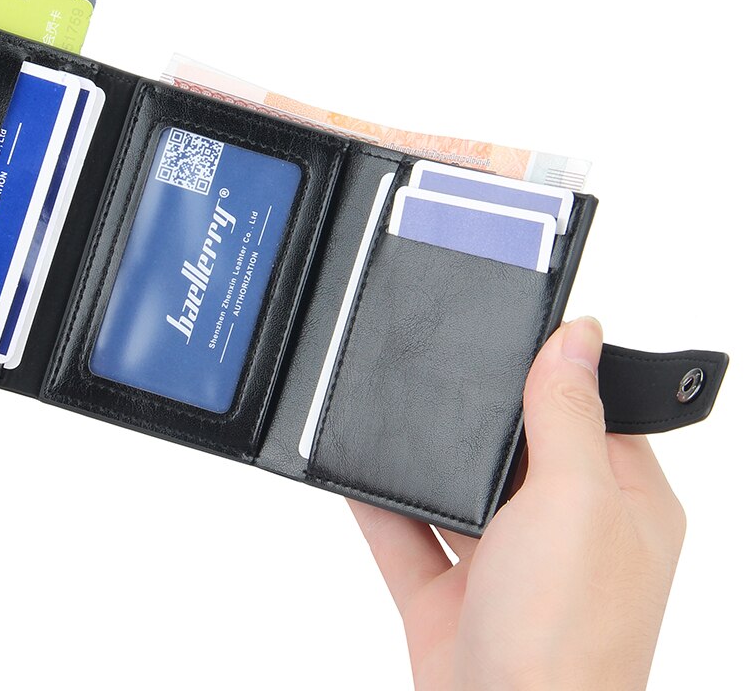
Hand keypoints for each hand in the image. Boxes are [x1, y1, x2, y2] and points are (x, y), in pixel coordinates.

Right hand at [351, 317, 685, 690]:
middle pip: (514, 449)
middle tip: (436, 366)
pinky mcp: (451, 598)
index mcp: (621, 508)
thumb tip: (578, 333)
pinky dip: (379, 506)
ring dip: (422, 462)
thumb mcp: (573, 500)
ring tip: (388, 409)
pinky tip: (351, 468)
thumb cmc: (564, 641)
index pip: (591, 413)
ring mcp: (507, 569)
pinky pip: (407, 536)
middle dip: (475, 418)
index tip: (509, 331)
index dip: (553, 373)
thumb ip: (566, 412)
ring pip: (456, 492)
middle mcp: (567, 536)